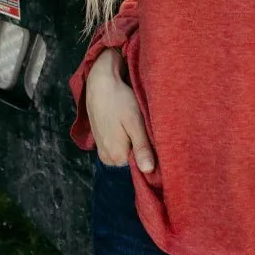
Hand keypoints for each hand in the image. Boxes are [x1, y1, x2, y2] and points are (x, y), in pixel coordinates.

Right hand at [85, 48, 156, 172]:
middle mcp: (107, 159)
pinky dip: (125, 139)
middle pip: (133, 160)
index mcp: (116, 157)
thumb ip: (142, 147)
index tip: (154, 138)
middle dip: (142, 147)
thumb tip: (148, 171)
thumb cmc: (120, 100)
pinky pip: (118, 147)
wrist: (100, 84)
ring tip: (137, 125)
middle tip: (145, 128)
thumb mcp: (135, 122)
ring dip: (134, 142)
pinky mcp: (101, 142)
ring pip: (126, 153)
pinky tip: (128, 125)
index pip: (141, 165)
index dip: (151, 153)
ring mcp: (102, 151)